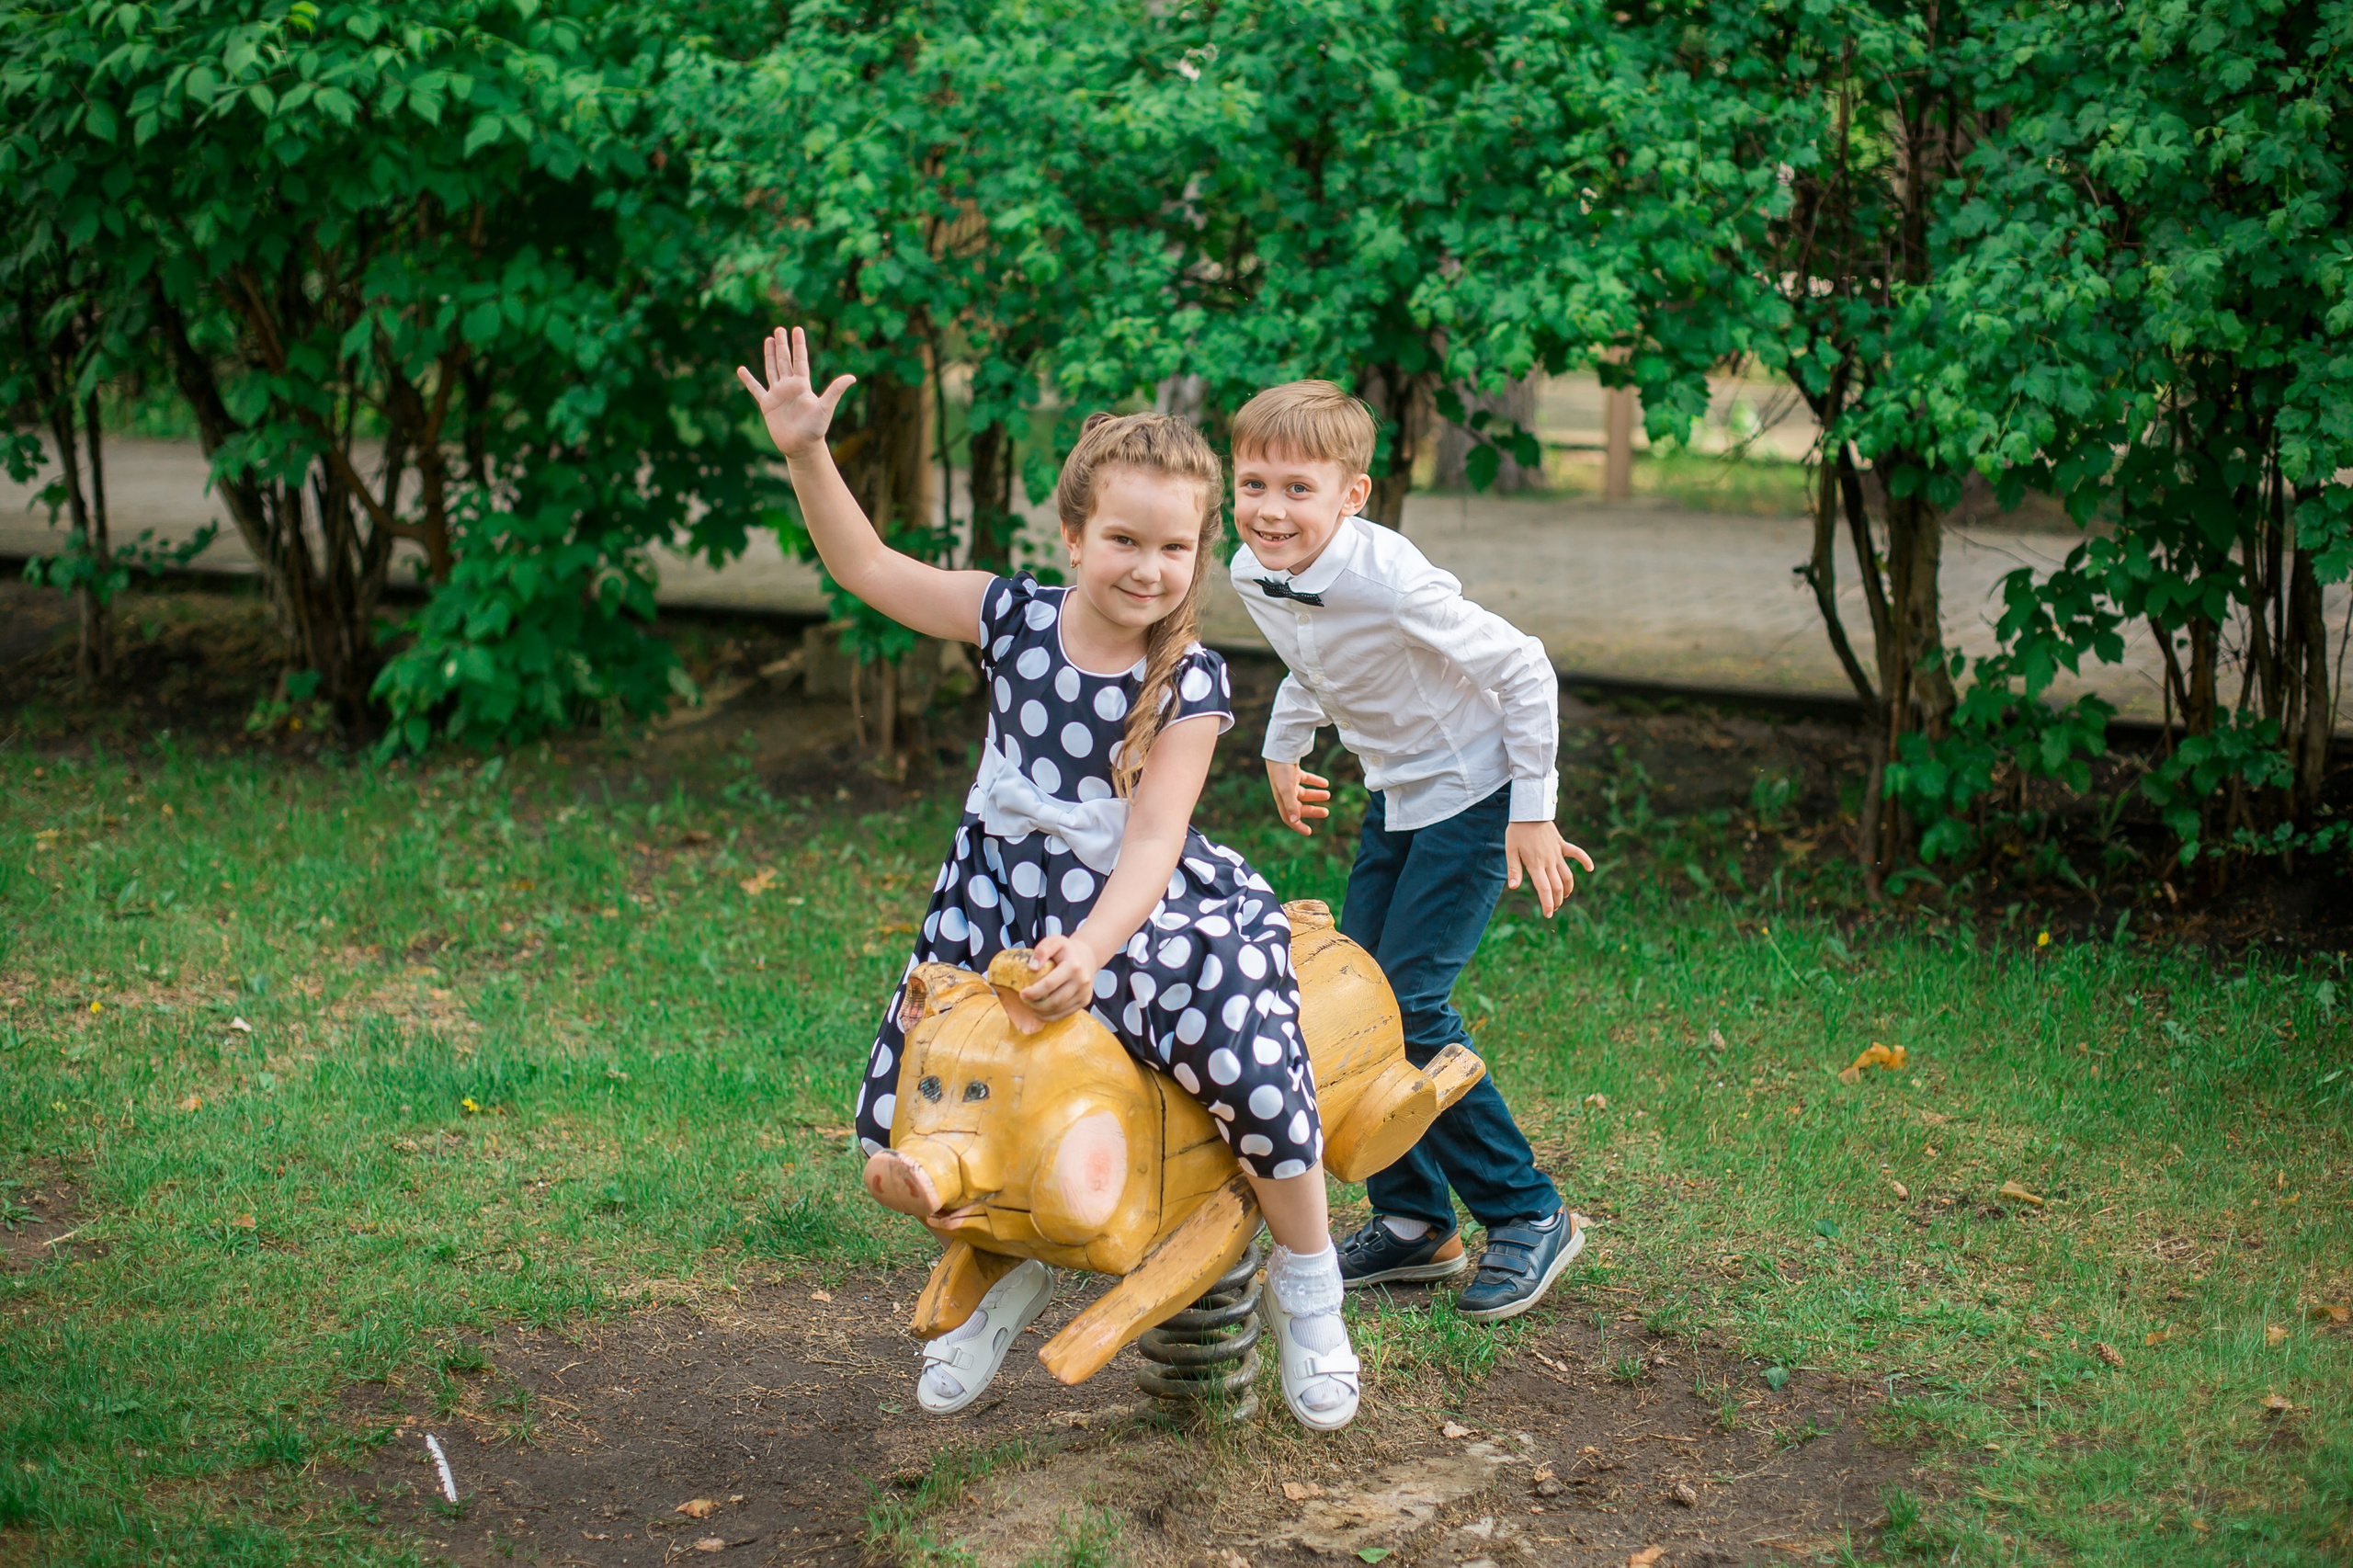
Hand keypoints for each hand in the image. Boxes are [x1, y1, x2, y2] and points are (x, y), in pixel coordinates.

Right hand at [735, 326, 855, 460]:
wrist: (802, 447)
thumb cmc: (816, 429)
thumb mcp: (825, 408)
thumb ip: (835, 391)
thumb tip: (852, 377)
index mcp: (803, 385)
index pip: (800, 360)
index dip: (798, 345)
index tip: (797, 329)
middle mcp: (790, 387)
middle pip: (784, 361)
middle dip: (782, 345)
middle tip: (779, 329)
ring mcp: (778, 394)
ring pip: (772, 370)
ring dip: (769, 355)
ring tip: (768, 340)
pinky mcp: (767, 404)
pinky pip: (756, 389)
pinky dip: (749, 380)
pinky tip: (741, 370)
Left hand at [1018, 932, 1101, 1022]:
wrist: (1087, 957)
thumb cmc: (1065, 950)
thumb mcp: (1054, 941)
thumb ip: (1042, 950)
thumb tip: (1032, 968)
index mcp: (1073, 966)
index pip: (1050, 984)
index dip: (1034, 992)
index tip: (1022, 993)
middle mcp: (1082, 980)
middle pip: (1055, 1001)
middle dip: (1036, 1005)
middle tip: (1024, 1001)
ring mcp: (1084, 992)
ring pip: (1059, 1010)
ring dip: (1042, 1012)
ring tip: (1031, 1007)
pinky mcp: (1085, 1001)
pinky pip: (1065, 1014)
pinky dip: (1051, 1016)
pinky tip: (1040, 1012)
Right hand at [1266, 761, 1330, 836]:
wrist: (1280, 749)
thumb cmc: (1281, 770)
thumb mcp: (1287, 789)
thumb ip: (1291, 805)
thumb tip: (1294, 821)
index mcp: (1282, 799)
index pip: (1289, 817)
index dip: (1298, 826)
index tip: (1309, 832)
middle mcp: (1285, 792)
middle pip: (1300, 806)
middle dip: (1313, 810)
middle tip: (1326, 813)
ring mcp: (1290, 782)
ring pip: (1304, 793)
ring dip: (1316, 796)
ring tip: (1328, 795)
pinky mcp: (1295, 772)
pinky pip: (1307, 780)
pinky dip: (1316, 782)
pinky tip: (1325, 784)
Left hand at [1504, 821, 1594, 916]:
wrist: (1529, 811)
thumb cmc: (1517, 831)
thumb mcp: (1510, 850)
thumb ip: (1514, 870)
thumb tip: (1513, 887)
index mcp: (1535, 865)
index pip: (1544, 890)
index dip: (1547, 904)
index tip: (1548, 915)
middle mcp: (1549, 861)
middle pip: (1557, 887)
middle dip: (1556, 901)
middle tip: (1553, 908)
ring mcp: (1557, 853)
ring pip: (1567, 876)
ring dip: (1567, 889)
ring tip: (1563, 897)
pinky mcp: (1562, 844)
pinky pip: (1577, 853)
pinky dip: (1585, 860)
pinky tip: (1590, 868)